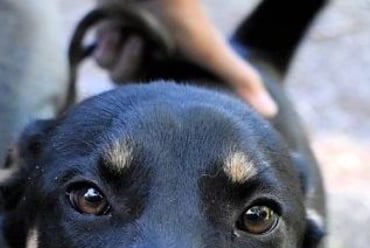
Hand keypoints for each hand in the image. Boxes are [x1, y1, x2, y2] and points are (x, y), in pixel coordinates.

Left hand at [92, 0, 277, 116]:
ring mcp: (125, 42)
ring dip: (119, 50)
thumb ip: (241, 79)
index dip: (151, 87)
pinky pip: (97, 53)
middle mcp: (146, 56)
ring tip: (131, 30)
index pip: (152, 96)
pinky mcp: (106, 30)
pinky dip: (106, 40)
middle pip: (129, 85)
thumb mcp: (212, 51)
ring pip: (111, 70)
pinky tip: (116, 24)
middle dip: (131, 63)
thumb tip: (272, 112)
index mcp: (167, 64)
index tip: (156, 63)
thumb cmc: (183, 14)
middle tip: (141, 42)